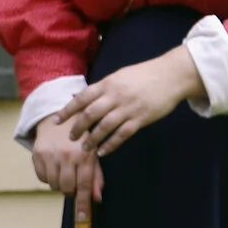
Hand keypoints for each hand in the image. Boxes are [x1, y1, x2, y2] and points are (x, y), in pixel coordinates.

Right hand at [29, 115, 103, 199]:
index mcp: (84, 156)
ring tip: (64, 171)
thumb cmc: (80, 138)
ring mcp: (51, 155)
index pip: (84, 186)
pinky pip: (42, 178)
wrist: (58, 116)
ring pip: (54, 185)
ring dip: (59, 184)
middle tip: (73, 181)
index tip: (83, 219)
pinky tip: (53, 166)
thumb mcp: (92, 154)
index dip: (83, 205)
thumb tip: (97, 198)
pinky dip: (48, 177)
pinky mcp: (37, 154)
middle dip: (71, 190)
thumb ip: (96, 177)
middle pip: (67, 188)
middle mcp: (67, 156)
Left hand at [54, 47, 204, 157]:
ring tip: (85, 148)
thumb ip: (101, 88)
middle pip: (90, 114)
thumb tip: (77, 96)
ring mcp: (128, 107)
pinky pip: (122, 134)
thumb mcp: (119, 76)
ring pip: (105, 126)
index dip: (68, 110)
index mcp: (108, 84)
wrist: (171, 75)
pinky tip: (103, 152)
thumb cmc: (143, 75)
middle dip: (78, 128)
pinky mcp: (141, 118)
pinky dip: (111, 144)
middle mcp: (115, 95)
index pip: (82, 98)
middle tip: (70, 138)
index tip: (56, 121)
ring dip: (92, 139)